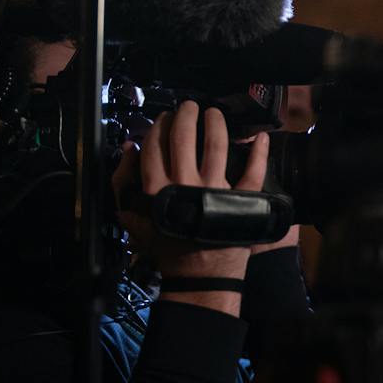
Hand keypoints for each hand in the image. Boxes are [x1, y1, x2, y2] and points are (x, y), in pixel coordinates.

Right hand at [112, 101, 269, 314]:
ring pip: (216, 145)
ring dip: (215, 123)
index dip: (160, 126)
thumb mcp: (133, 219)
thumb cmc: (165, 248)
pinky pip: (254, 171)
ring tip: (214, 113)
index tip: (165, 118)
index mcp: (157, 188)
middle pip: (184, 137)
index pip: (155, 145)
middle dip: (186, 115)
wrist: (199, 275)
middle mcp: (186, 183)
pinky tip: (260, 136)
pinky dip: (259, 151)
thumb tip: (129, 149)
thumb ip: (123, 184)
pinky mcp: (242, 200)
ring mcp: (215, 190)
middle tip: (190, 106)